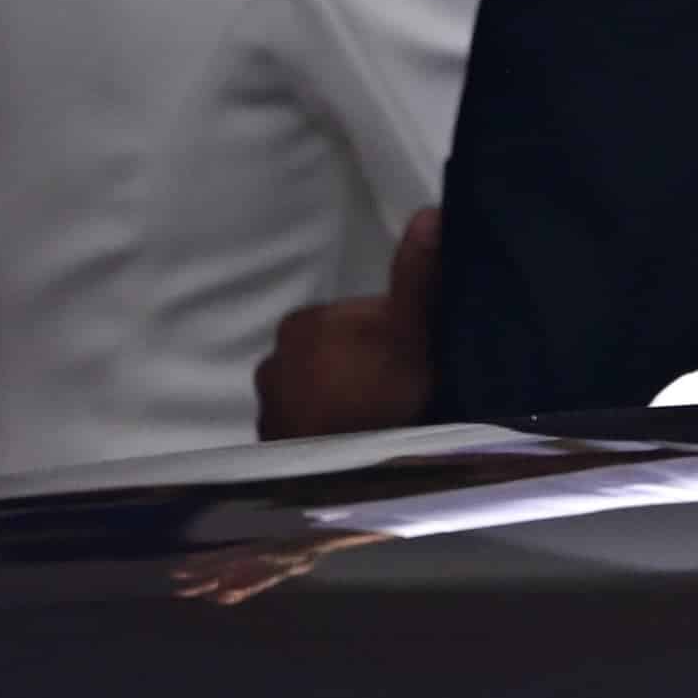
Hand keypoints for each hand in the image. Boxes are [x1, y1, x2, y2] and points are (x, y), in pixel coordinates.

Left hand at [255, 209, 441, 440]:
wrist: (345, 485)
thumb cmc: (379, 403)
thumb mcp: (411, 334)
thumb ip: (417, 278)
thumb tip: (428, 212)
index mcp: (301, 324)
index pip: (359, 319)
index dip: (395, 340)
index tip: (416, 366)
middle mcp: (273, 361)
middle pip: (340, 356)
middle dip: (367, 372)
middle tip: (402, 401)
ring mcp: (268, 408)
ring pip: (324, 394)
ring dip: (347, 407)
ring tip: (381, 430)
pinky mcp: (271, 448)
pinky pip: (310, 430)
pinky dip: (330, 436)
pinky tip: (356, 448)